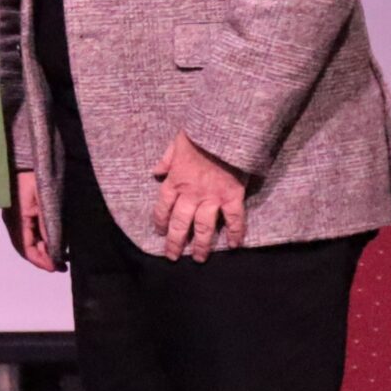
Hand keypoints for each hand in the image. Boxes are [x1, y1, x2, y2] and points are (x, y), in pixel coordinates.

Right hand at [5, 169, 56, 271]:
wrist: (24, 152)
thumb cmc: (35, 172)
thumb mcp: (45, 199)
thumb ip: (48, 225)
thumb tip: (53, 251)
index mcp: (17, 220)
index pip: (27, 249)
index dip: (42, 262)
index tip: (58, 268)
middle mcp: (12, 221)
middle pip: (26, 248)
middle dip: (43, 259)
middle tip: (63, 265)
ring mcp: (14, 215)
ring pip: (26, 240)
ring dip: (42, 249)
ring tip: (60, 254)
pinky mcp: (19, 209)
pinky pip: (27, 231)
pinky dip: (39, 239)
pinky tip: (51, 239)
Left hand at [151, 130, 247, 261]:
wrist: (225, 131)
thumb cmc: (200, 135)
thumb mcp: (176, 144)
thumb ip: (166, 160)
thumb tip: (155, 172)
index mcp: (175, 181)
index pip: (163, 208)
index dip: (160, 222)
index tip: (160, 232)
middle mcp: (191, 194)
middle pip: (180, 223)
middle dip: (175, 242)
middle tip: (173, 256)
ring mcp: (212, 198)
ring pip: (204, 227)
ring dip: (201, 245)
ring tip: (199, 258)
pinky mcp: (232, 197)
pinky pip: (234, 219)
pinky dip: (235, 233)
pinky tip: (234, 245)